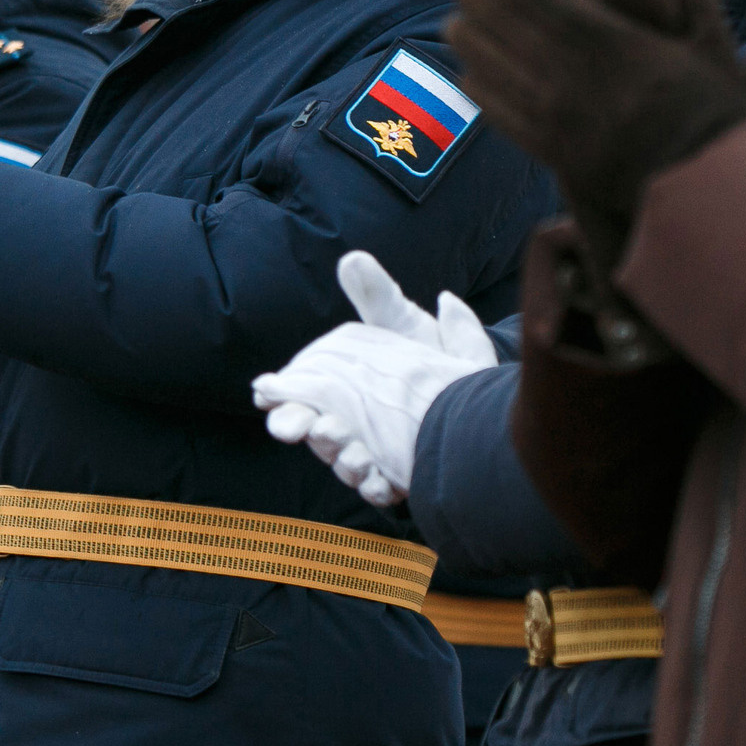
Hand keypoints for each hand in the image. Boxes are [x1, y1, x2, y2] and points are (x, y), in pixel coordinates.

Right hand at [249, 251, 497, 507]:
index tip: (266, 394)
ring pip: (342, 461)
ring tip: (353, 451)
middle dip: (299, 430)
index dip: (280, 398)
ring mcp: (373, 451)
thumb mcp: (407, 323)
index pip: (300, 395)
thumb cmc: (432, 358)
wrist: (479, 392)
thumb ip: (379, 296)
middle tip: (294, 428)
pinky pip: (377, 488)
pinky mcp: (399, 476)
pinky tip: (380, 479)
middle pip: (312, 432)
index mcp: (341, 388)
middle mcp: (350, 421)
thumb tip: (353, 258)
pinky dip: (374, 484)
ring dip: (341, 458)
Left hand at [446, 0, 745, 266]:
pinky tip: (467, 80)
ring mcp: (566, 121)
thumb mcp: (715, 51)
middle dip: (488, 9)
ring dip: (475, 48)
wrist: (706, 197)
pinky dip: (485, 97)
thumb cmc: (717, 119)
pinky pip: (509, 121)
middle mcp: (584, 79)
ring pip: (506, 75)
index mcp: (621, 48)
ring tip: (452, 28)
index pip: (557, 5)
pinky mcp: (557, 158)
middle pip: (521, 35)